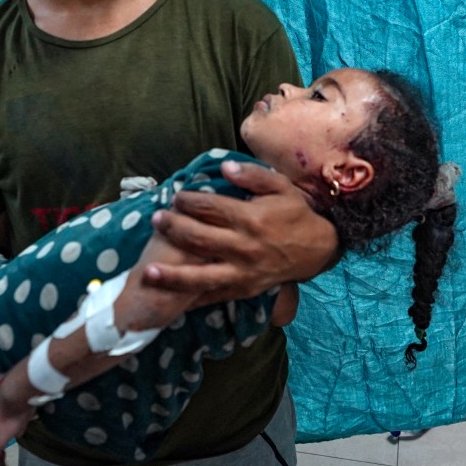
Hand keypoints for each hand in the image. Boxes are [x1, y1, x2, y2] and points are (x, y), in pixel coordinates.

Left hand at [145, 161, 337, 302]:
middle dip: (173, 229)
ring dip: (173, 275)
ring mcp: (243, 272)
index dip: (189, 201)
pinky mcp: (244, 289)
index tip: (176, 197)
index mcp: (251, 219)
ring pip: (202, 276)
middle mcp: (244, 247)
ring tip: (148, 272)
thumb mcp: (281, 186)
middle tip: (156, 219)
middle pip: (199, 239)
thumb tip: (224, 166)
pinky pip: (214, 296)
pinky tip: (170, 299)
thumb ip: (252, 175)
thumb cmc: (295, 214)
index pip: (211, 208)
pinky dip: (192, 298)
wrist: (318, 249)